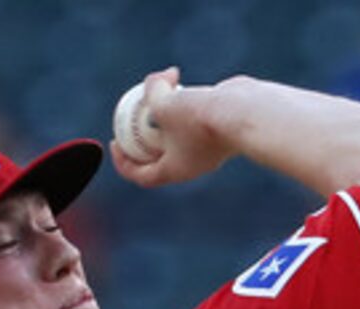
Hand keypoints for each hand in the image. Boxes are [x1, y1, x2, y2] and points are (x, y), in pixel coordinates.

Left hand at [110, 68, 232, 188]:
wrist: (243, 113)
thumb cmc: (198, 116)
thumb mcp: (163, 102)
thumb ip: (152, 90)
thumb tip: (155, 81)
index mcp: (174, 170)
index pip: (142, 175)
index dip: (124, 162)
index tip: (116, 142)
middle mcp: (191, 164)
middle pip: (158, 155)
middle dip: (142, 136)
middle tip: (132, 115)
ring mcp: (207, 149)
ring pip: (178, 133)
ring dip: (164, 111)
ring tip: (160, 87)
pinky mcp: (219, 131)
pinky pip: (194, 119)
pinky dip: (184, 103)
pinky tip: (180, 81)